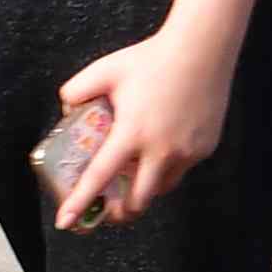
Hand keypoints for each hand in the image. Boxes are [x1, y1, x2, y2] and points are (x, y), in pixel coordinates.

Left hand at [52, 28, 237, 227]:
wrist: (202, 48)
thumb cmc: (151, 58)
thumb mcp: (104, 70)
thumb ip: (75, 91)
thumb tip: (68, 112)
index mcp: (131, 133)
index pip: (99, 177)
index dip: (80, 202)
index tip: (65, 222)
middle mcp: (161, 150)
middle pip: (139, 201)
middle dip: (122, 212)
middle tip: (111, 208)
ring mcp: (188, 152)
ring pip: (163, 186)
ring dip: (147, 187)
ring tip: (137, 173)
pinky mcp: (206, 148)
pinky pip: (183, 166)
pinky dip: (169, 164)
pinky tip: (165, 142)